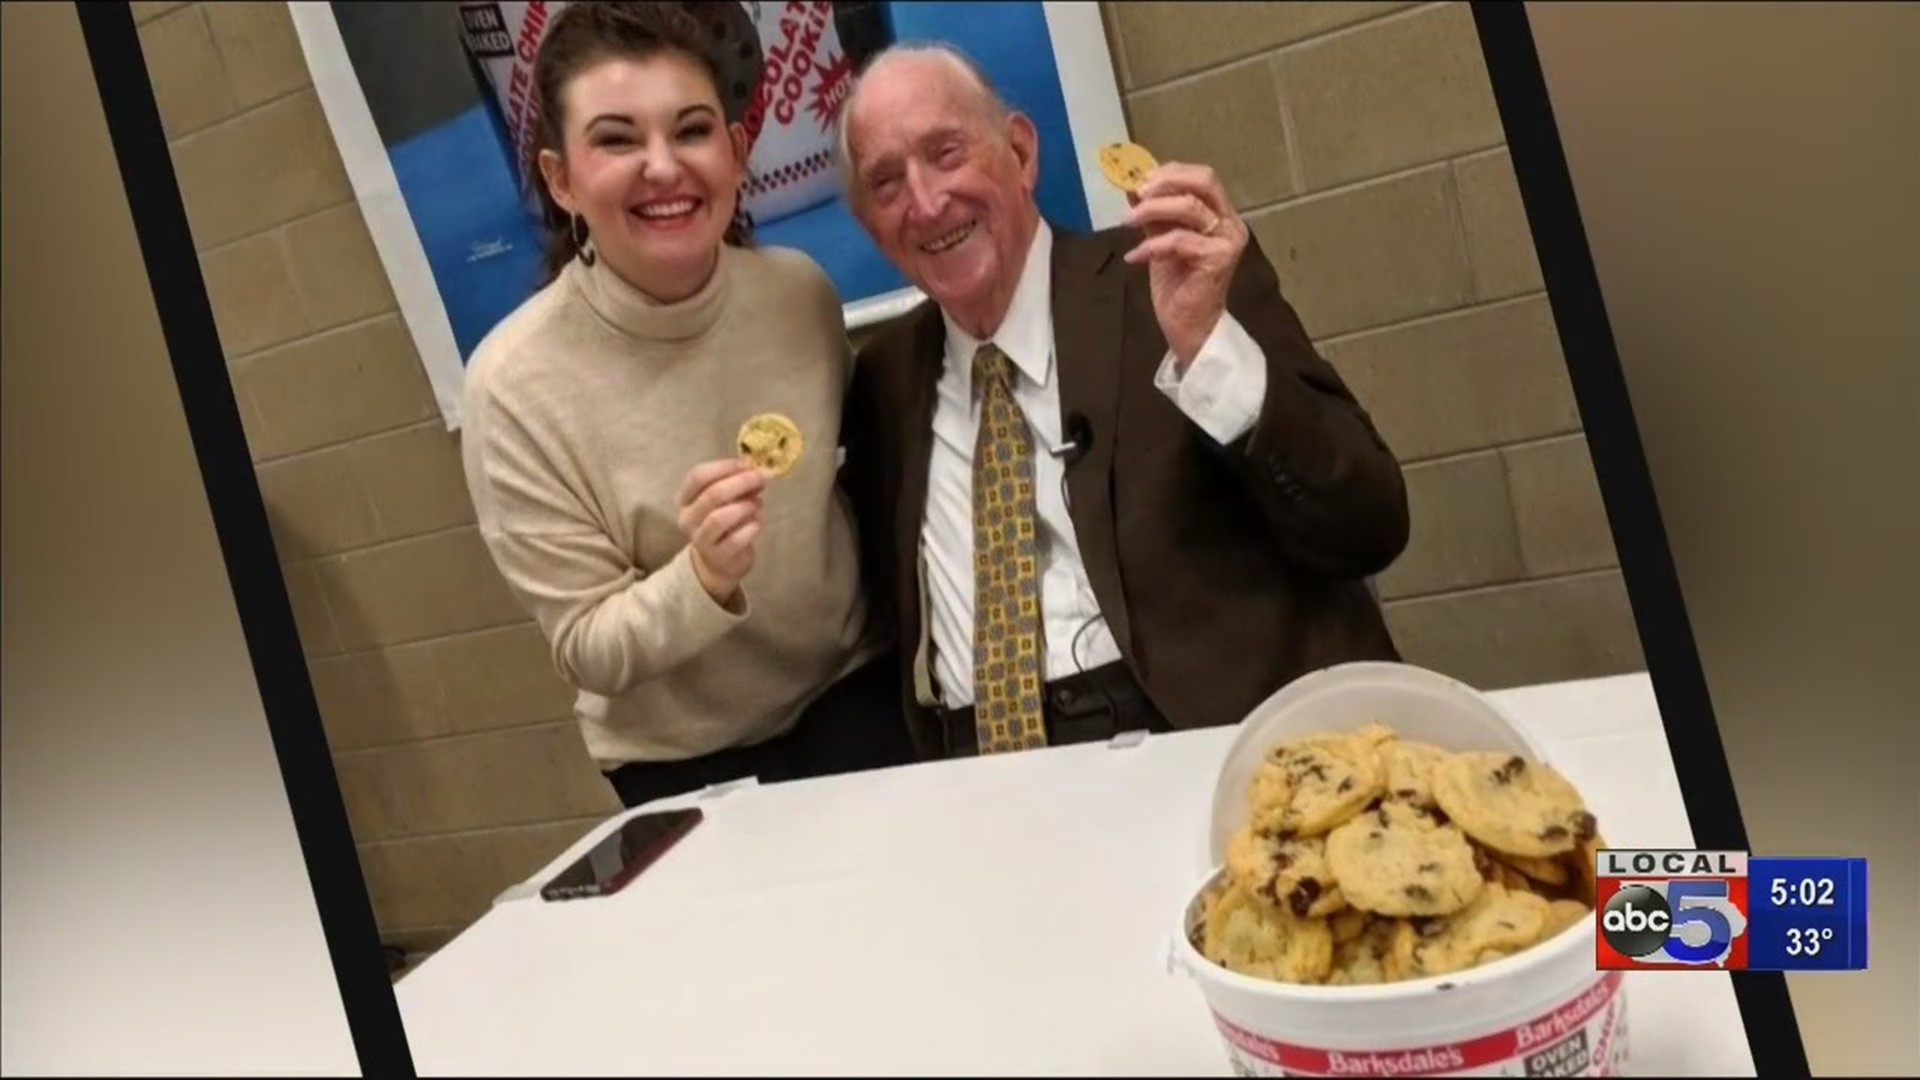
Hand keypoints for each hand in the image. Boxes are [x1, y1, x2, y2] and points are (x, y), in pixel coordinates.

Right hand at [675, 458, 766, 605]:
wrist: (719, 563)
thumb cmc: (724, 524)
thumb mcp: (726, 500)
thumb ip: (737, 484)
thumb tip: (760, 470)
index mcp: (685, 498)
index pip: (697, 476)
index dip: (724, 467)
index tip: (746, 464)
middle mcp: (688, 518)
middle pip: (712, 495)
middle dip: (741, 483)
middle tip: (761, 478)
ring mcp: (700, 540)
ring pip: (719, 518)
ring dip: (744, 506)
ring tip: (758, 504)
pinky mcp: (718, 557)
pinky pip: (735, 540)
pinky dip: (751, 528)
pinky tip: (757, 523)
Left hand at [1121, 162, 1247, 371]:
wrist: (1188, 326)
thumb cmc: (1178, 285)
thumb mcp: (1161, 241)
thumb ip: (1154, 215)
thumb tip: (1133, 187)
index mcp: (1221, 214)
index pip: (1202, 176)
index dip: (1170, 173)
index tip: (1140, 182)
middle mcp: (1231, 223)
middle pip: (1204, 181)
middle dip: (1165, 183)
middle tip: (1137, 195)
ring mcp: (1228, 241)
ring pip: (1189, 207)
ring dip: (1151, 210)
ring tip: (1127, 222)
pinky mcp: (1218, 259)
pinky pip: (1179, 240)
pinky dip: (1151, 245)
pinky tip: (1135, 257)